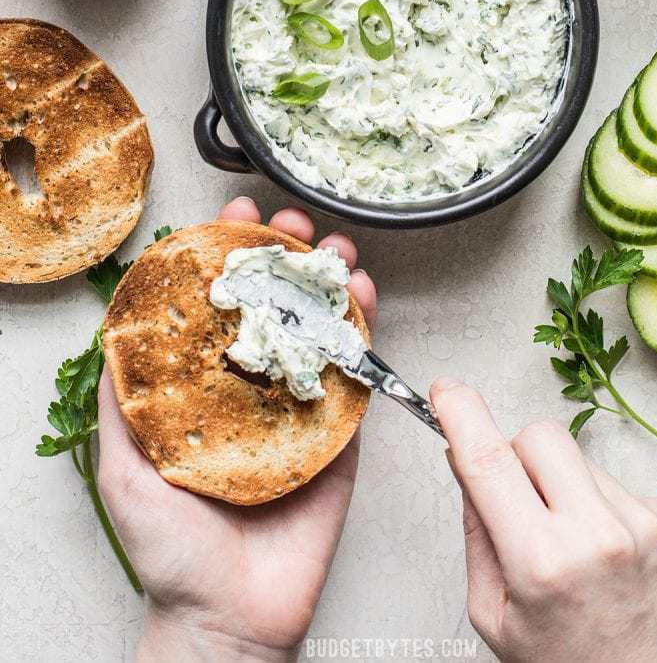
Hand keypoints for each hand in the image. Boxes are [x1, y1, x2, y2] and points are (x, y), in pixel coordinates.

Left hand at [98, 197, 377, 662]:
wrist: (232, 615)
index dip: (225, 254)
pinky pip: (357, 366)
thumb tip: (114, 329)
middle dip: (283, 253)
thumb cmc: (172, 552)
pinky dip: (364, 323)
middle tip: (288, 224)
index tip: (231, 218)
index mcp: (207, 387)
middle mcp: (255, 385)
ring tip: (329, 246)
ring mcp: (301, 402)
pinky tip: (361, 292)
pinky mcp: (341, 429)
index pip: (218, 304)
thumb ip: (122, 400)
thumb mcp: (123, 467)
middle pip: (275, 301)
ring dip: (328, 276)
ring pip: (320, 322)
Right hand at [431, 379, 656, 662]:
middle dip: (517, 455)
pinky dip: (603, 507)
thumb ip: (477, 533)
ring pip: (578, 458)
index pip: (488, 460)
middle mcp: (597, 534)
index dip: (459, 413)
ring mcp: (643, 522)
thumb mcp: (496, 618)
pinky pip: (617, 482)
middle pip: (538, 434)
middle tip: (520, 502)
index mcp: (542, 563)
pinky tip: (610, 554)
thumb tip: (464, 461)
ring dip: (564, 486)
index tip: (446, 392)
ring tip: (575, 546)